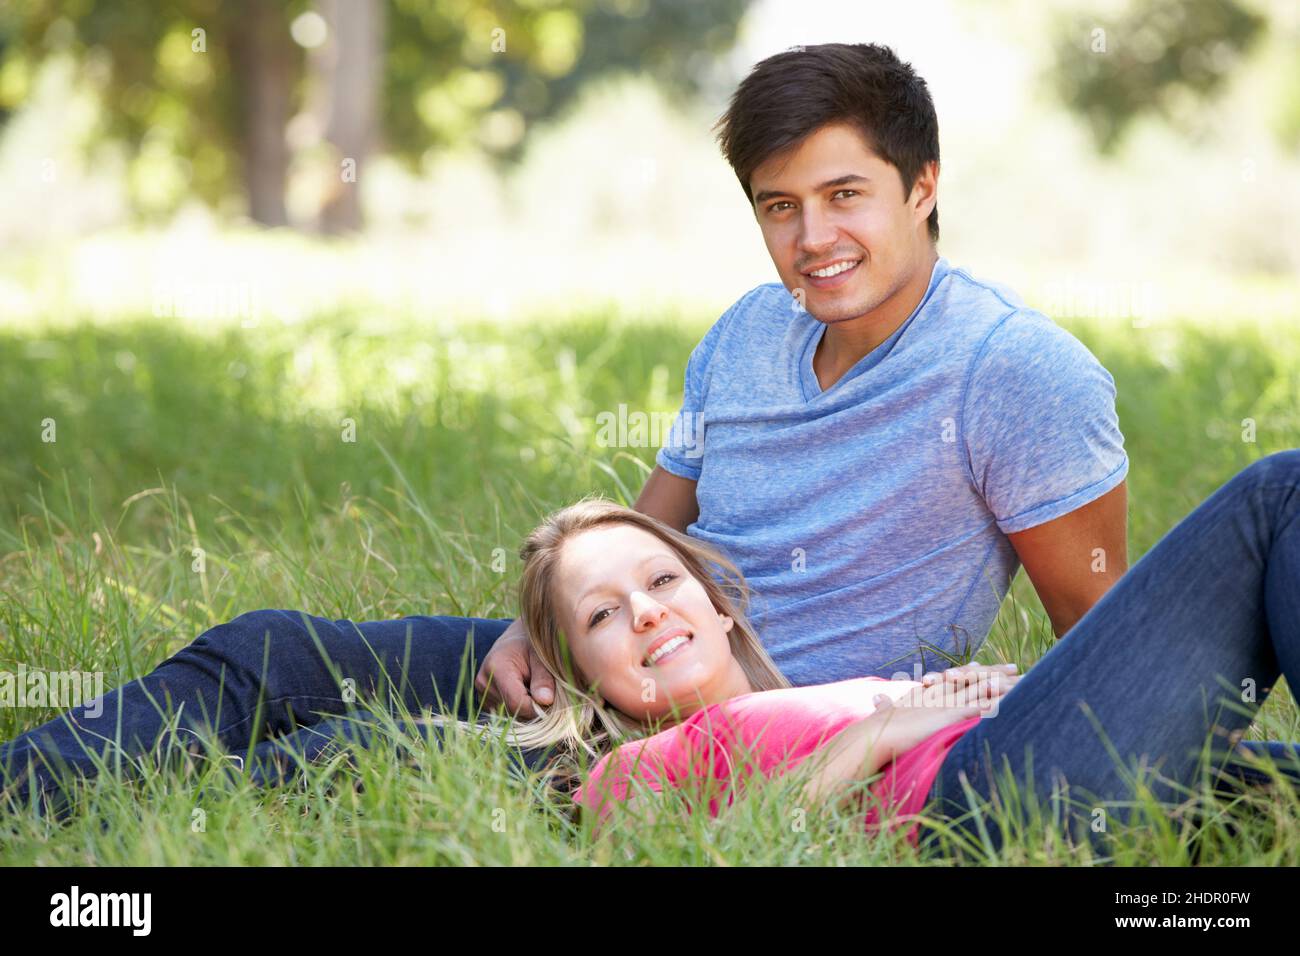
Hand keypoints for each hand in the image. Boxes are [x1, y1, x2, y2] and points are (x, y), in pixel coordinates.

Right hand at [473, 618, 555, 718]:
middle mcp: (484, 681)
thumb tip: (546, 701)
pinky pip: (506, 713)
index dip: (538, 709)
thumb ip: (543, 678)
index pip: (517, 702)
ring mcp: (481, 692)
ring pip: (511, 715)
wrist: (517, 639)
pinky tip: (526, 693)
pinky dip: (520, 708)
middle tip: (549, 694)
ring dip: (528, 709)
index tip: (554, 702)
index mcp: (497, 667)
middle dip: (535, 709)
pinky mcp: (484, 700)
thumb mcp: (541, 657)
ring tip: (535, 689)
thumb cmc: (532, 645)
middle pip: (514, 711)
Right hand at [869, 667, 1018, 757]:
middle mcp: (937, 692)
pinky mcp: (948, 714)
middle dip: (993, 671)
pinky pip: (977, 705)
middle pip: (970, 677)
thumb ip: (884, 706)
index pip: (951, 677)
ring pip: (979, 687)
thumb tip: (877, 698)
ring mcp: (944, 702)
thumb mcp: (883, 714)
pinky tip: (1011, 700)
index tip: (982, 665)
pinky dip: (994, 702)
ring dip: (1001, 684)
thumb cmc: (876, 728)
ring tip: (1021, 680)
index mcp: (924, 692)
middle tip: (1012, 667)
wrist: (875, 734)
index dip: (969, 671)